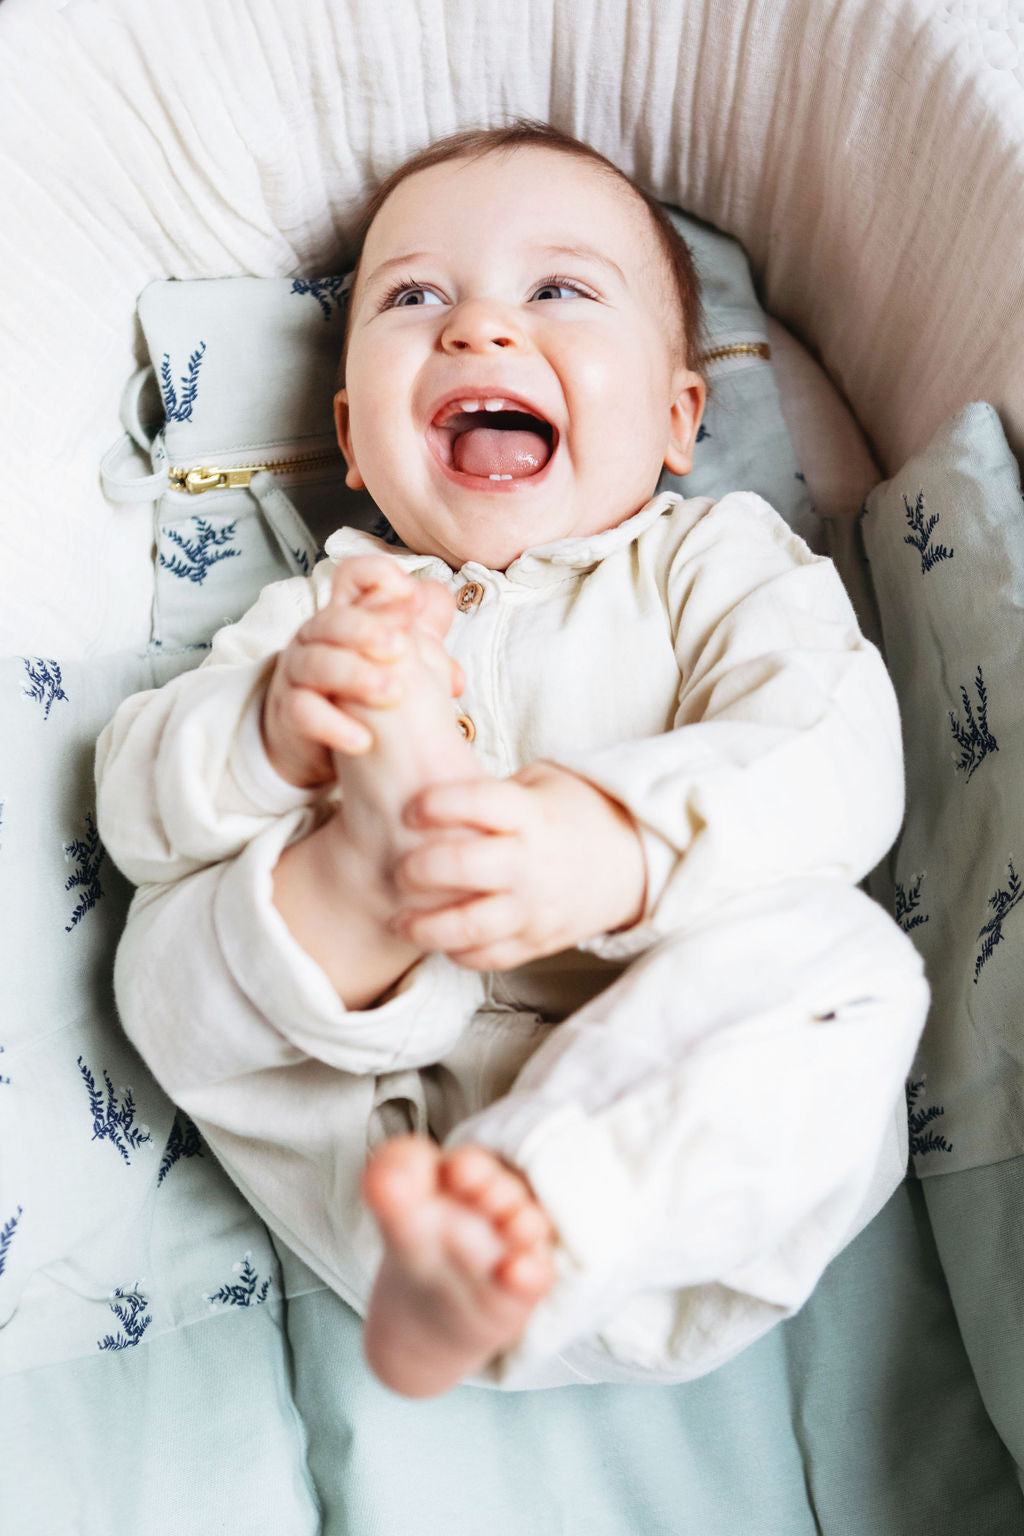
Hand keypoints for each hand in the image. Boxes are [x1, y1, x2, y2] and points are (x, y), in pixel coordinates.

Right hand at [261, 555, 462, 788]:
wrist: (318, 742)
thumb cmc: (361, 692)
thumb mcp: (396, 660)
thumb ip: (420, 630)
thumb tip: (441, 598)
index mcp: (345, 616)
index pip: (353, 577)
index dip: (378, 576)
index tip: (409, 594)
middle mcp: (316, 637)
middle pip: (333, 619)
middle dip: (368, 628)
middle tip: (401, 647)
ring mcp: (298, 673)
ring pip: (318, 663)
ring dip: (357, 676)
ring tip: (394, 694)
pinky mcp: (288, 712)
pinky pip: (304, 713)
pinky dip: (334, 725)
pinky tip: (364, 742)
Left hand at [391, 762, 647, 969]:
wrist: (633, 863)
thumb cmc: (573, 814)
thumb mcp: (542, 782)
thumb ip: (491, 791)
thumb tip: (427, 785)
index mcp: (532, 814)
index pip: (477, 802)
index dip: (436, 804)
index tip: (409, 810)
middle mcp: (532, 862)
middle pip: (464, 866)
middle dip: (419, 868)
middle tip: (399, 869)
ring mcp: (535, 907)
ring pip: (469, 926)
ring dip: (424, 926)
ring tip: (399, 920)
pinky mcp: (538, 942)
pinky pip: (488, 957)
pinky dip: (456, 953)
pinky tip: (438, 939)